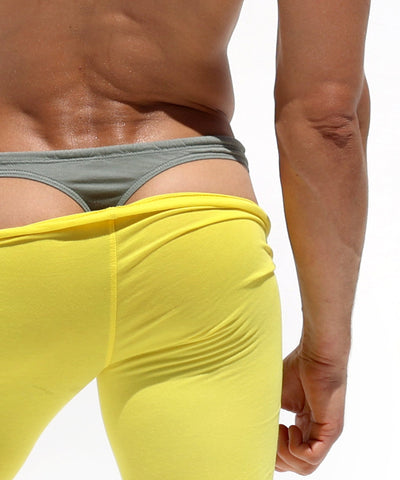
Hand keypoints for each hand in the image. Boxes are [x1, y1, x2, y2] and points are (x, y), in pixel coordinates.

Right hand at [275, 345, 347, 474]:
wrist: (316, 355)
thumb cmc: (298, 369)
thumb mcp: (275, 397)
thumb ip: (265, 415)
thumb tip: (245, 427)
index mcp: (306, 427)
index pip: (291, 457)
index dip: (274, 454)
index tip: (262, 435)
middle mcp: (317, 435)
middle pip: (297, 467)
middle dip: (277, 457)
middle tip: (269, 434)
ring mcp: (326, 435)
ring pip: (305, 467)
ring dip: (285, 454)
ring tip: (279, 429)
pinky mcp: (331, 431)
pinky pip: (312, 457)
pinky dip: (295, 449)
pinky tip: (290, 427)